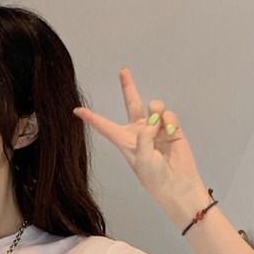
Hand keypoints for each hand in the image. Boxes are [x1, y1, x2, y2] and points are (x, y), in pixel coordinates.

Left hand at [73, 68, 206, 206]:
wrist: (177, 183)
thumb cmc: (154, 177)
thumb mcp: (142, 159)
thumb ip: (144, 138)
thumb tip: (152, 120)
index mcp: (124, 140)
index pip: (105, 126)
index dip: (91, 118)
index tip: (76, 110)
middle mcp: (138, 131)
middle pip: (131, 103)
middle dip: (128, 86)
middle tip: (123, 70)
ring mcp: (155, 128)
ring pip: (153, 105)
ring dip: (156, 110)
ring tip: (159, 126)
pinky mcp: (171, 127)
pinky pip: (168, 114)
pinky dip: (169, 120)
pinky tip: (170, 131)